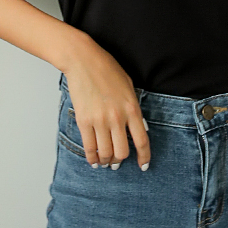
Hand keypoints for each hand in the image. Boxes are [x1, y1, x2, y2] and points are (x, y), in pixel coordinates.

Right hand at [62, 42, 150, 171]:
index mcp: (132, 108)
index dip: (144, 157)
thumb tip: (139, 128)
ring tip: (106, 162)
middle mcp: (117, 117)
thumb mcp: (129, 86)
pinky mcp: (84, 121)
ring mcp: (100, 120)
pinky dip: (92, 157)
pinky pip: (89, 147)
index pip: (142, 141)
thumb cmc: (107, 69)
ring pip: (106, 153)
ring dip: (107, 161)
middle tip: (118, 162)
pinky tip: (94, 160)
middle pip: (123, 152)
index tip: (143, 166)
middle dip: (121, 161)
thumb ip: (134, 108)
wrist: (83, 61)